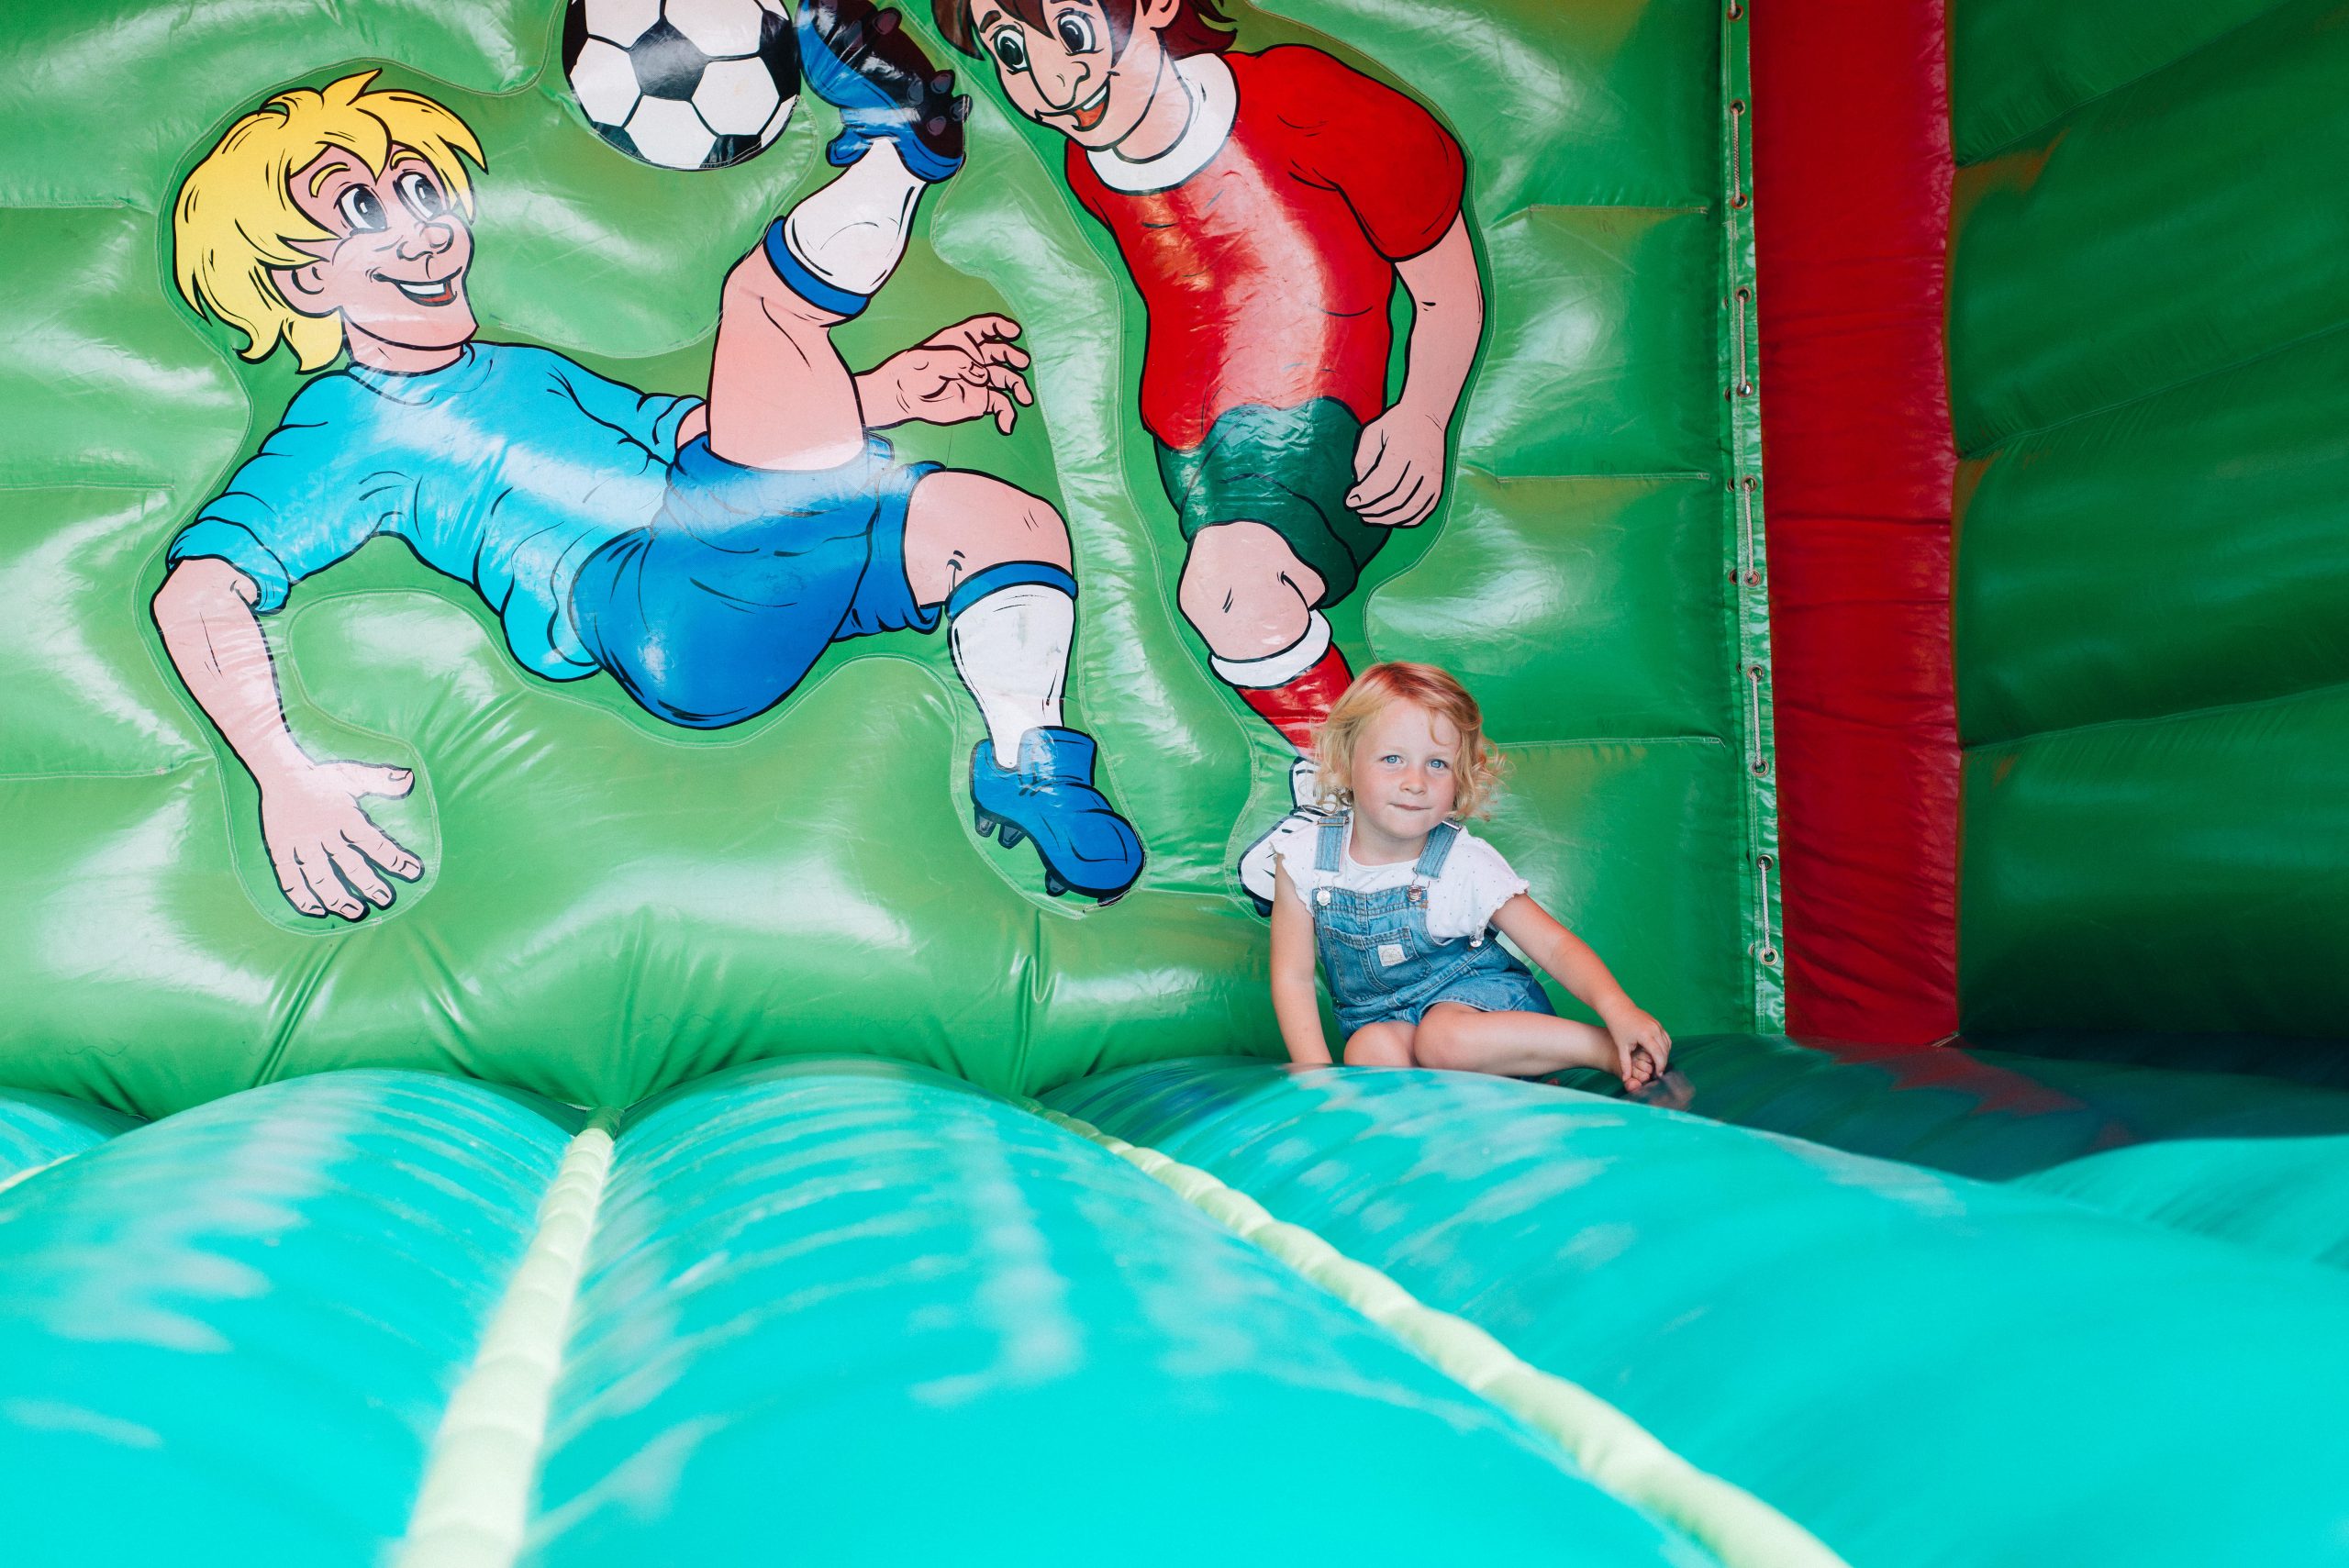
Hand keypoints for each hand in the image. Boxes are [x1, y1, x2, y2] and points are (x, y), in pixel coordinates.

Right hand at [255, 758, 423, 919]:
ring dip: (338, 897)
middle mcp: (324, 831)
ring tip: (355, 913)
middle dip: (369, 885)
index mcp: (345, 815)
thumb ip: (382, 779)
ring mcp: (301, 842)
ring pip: (320, 876)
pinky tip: (316, 910)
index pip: (374, 842)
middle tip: (385, 900)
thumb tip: (408, 778)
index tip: (413, 872)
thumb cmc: (322, 776)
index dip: (394, 859)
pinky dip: (300, 896)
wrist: (280, 772)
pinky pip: (289, 877)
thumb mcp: (353, 775)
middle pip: (350, 865)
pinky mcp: (280, 849)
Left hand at [865, 314, 1032, 432]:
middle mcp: (976, 359)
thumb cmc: (912, 372)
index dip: (1001, 327)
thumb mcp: (931, 361)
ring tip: (1025, 399)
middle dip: (1014, 357)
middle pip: (1001, 353)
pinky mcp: (981, 401)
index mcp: (963, 341)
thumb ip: (958, 363)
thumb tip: (984, 376)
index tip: (1013, 332)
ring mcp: (981, 381)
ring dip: (1018, 387)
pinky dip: (1007, 415)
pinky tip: (1006, 425)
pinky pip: (1001, 406)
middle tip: (1021, 363)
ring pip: (1007, 379)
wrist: (904, 398)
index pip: (986, 328)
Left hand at [1346, 405, 1449, 526]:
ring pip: (1410, 509)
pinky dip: (1405, 521)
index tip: (1350, 501)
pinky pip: (1422, 512)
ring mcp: (1433, 478)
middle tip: (1358, 510)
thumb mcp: (1373, 433)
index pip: (1383, 482)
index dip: (1365, 496)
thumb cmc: (1394, 425)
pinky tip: (1389, 519)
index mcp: (1404, 450)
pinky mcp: (1438, 487)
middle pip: (1396, 499)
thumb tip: (1360, 489)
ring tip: (1369, 518)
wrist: (1426, 416)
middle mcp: (1422, 465)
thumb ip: (1363, 459)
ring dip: (1387, 519)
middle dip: (1373, 509)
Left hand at [1604, 1005, 1671, 1090]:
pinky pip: (1665, 1037)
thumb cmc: (1617, 1026)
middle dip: (1662, 1063)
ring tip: (1657, 1064)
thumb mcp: (1621, 1047)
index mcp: (1646, 1035)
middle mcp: (1655, 1029)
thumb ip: (1625, 1064)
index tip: (1657, 1076)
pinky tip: (1657, 1053)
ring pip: (1667, 1044)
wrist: (1618, 1007)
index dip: (1660, 1067)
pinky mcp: (1657, 1023)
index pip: (1659, 1055)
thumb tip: (1626, 1079)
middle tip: (1657, 1073)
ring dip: (1664, 1055)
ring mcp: (1657, 1025)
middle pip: (1665, 1051)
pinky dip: (1664, 1046)